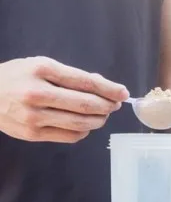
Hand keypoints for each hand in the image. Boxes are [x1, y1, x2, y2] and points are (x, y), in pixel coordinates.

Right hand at [0, 56, 128, 142]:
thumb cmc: (17, 77)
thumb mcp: (41, 66)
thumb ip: (71, 76)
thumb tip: (102, 86)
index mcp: (42, 71)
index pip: (85, 82)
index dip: (109, 89)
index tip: (123, 93)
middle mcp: (37, 94)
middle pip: (86, 105)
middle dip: (107, 106)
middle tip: (115, 105)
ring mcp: (34, 117)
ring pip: (80, 123)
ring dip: (99, 120)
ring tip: (103, 115)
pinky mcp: (33, 135)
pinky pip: (70, 136)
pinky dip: (84, 131)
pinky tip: (86, 125)